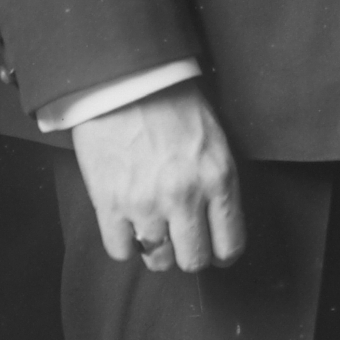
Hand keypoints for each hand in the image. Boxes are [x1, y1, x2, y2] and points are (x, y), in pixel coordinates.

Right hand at [71, 79, 245, 272]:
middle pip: (193, 260)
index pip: (230, 244)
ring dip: (155, 247)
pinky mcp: (110, 204)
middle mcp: (185, 196)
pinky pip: (121, 251)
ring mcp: (146, 203)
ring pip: (157, 261)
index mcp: (218, 177)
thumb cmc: (171, 101)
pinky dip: (124, 242)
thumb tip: (216, 221)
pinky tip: (126, 221)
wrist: (124, 78)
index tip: (212, 248)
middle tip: (178, 236)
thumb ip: (217, 181)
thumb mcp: (213, 137)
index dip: (221, 251)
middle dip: (187, 252)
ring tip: (150, 224)